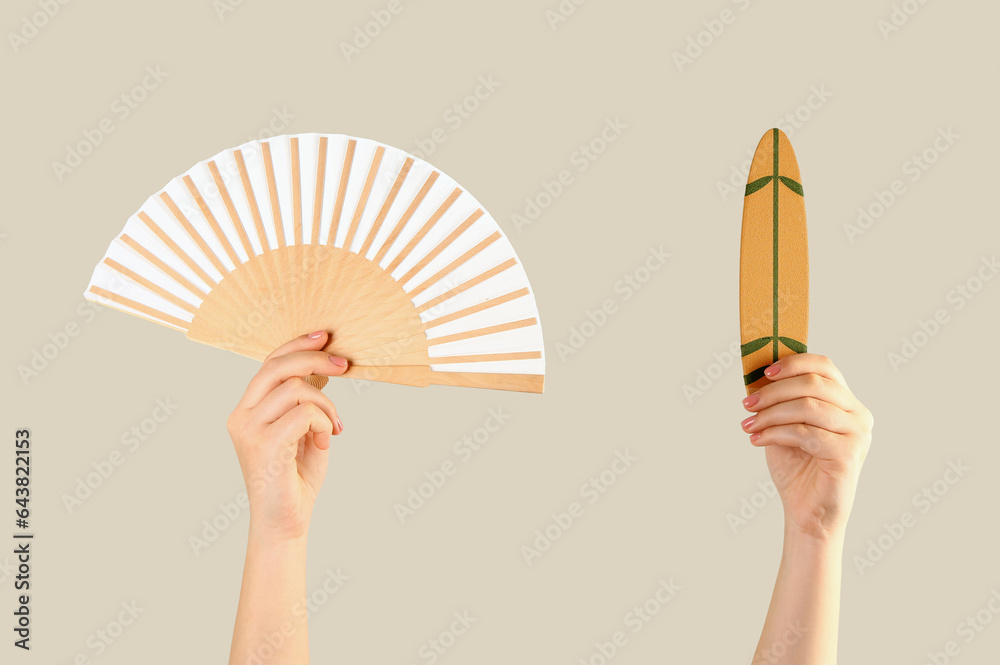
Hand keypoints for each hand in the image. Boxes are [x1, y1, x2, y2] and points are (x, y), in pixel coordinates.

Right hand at [226, 331, 347, 540]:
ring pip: (297, 389)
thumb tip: (323, 365)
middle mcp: (241, 416)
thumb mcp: (303, 431)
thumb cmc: (295, 479)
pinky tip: (325, 440)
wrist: (285, 524)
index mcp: (247, 410)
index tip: (325, 336)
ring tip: (333, 427)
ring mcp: (249, 430)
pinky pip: (304, 413)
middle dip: (315, 358)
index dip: (297, 344)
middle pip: (277, 367)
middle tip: (344, 364)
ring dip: (326, 404)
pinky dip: (324, 421)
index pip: (269, 364)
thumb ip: (306, 401)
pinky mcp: (264, 445)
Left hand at [740, 353, 873, 540]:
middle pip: (814, 383)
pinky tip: (758, 440)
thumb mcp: (785, 425)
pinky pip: (806, 433)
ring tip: (748, 426)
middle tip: (747, 404)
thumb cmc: (798, 468)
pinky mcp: (849, 454)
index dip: (793, 363)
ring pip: (808, 407)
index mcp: (846, 403)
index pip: (825, 366)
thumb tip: (757, 375)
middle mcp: (858, 415)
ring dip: (770, 414)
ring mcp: (858, 434)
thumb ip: (780, 401)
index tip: (764, 373)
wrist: (808, 512)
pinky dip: (776, 433)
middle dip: (773, 392)